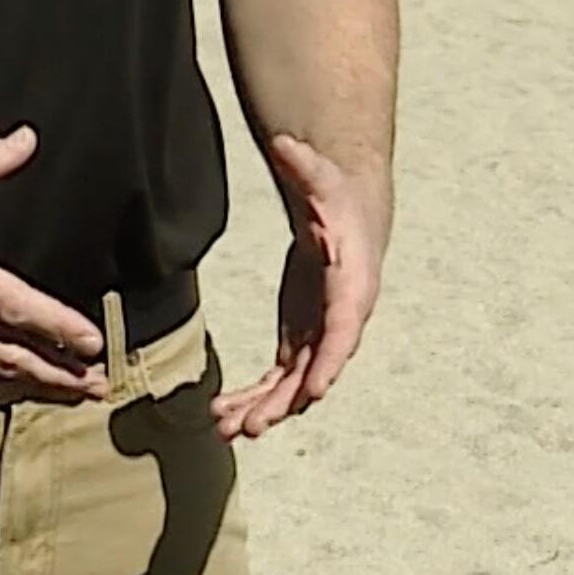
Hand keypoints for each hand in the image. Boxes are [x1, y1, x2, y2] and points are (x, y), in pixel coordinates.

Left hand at [212, 135, 385, 442]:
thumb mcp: (322, 180)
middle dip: (283, 403)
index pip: (344, 332)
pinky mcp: (299, 343)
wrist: (348, 218)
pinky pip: (277, 381)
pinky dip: (253, 398)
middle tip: (250, 427)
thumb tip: (284, 145)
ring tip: (224, 428)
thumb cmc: (337, 200)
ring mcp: (318, 337)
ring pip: (292, 387)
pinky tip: (222, 412)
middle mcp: (339, 323)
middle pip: (314, 372)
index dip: (329, 363)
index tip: (315, 392)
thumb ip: (303, 167)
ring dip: (261, 411)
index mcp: (351, 289)